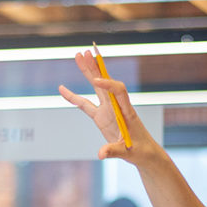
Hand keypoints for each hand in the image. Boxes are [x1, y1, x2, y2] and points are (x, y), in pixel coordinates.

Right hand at [57, 49, 160, 164]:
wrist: (144, 153)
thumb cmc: (140, 151)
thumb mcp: (128, 153)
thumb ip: (113, 151)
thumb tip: (100, 154)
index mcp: (126, 112)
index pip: (119, 91)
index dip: (108, 84)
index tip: (97, 81)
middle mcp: (116, 107)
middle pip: (105, 83)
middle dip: (95, 68)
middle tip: (84, 53)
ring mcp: (108, 110)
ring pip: (96, 87)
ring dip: (88, 72)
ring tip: (79, 56)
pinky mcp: (101, 117)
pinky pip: (85, 105)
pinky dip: (73, 97)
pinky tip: (62, 89)